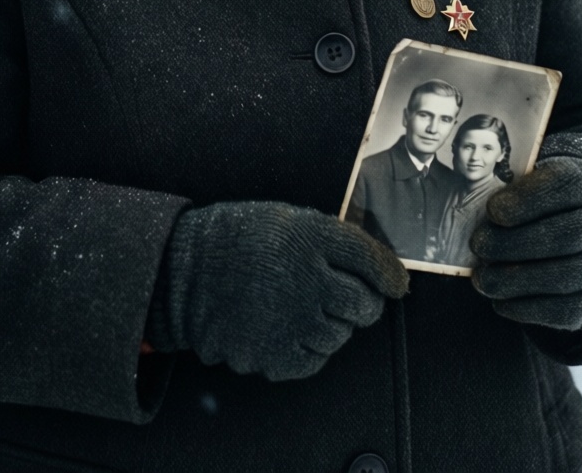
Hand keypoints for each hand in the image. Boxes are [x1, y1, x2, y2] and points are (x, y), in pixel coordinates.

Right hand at [147, 201, 408, 380]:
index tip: (397, 284)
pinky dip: (309, 349)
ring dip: (333, 326)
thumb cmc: (238, 239)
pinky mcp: (274, 354)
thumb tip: (373, 265)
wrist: (184, 273)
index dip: (390, 274)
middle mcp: (307, 278)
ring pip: (340, 336)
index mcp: (310, 236)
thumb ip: (328, 238)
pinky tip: (289, 330)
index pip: (370, 259)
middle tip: (348, 298)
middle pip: (364, 306)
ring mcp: (291, 320)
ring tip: (306, 310)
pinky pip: (313, 361)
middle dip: (364, 303)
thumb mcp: (286, 219)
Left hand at [469, 157, 581, 331]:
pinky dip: (529, 309)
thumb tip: (468, 209)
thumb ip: (505, 186)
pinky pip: (566, 310)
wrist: (580, 224)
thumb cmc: (537, 199)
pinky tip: (500, 302)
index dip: (527, 201)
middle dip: (515, 245)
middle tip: (478, 246)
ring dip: (518, 281)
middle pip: (565, 237)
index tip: (492, 211)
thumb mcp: (526, 178)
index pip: (563, 186)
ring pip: (568, 277)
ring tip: (482, 280)